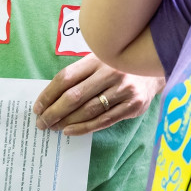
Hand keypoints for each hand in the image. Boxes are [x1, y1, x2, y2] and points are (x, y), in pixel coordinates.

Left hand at [32, 53, 165, 135]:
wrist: (153, 69)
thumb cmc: (117, 66)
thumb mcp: (99, 60)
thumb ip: (80, 74)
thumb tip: (50, 98)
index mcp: (97, 59)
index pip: (66, 77)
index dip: (48, 94)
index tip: (37, 107)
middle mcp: (110, 72)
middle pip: (74, 96)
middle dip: (53, 112)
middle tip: (41, 123)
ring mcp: (123, 90)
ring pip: (88, 110)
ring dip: (66, 122)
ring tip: (53, 128)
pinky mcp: (132, 105)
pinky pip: (103, 120)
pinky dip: (84, 128)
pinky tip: (70, 131)